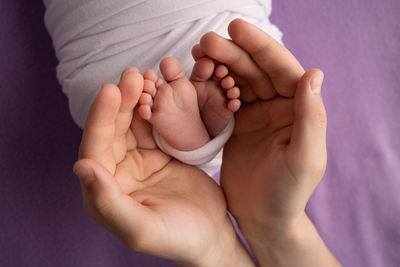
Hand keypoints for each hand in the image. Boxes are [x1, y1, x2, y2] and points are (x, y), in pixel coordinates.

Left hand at [72, 68, 252, 265]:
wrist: (212, 234)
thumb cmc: (177, 239)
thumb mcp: (141, 228)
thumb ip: (108, 202)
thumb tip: (81, 166)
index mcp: (104, 192)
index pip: (95, 150)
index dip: (100, 120)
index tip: (110, 90)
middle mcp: (117, 173)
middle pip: (114, 131)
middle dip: (120, 102)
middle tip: (132, 74)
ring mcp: (139, 161)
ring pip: (133, 124)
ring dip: (138, 100)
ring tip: (145, 76)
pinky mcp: (159, 153)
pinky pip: (155, 126)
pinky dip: (157, 108)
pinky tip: (160, 91)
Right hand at [194, 19, 339, 265]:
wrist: (263, 218)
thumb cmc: (288, 193)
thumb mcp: (305, 158)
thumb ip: (310, 117)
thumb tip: (314, 73)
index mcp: (298, 109)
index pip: (281, 69)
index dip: (260, 47)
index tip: (236, 29)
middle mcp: (278, 106)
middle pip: (255, 70)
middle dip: (232, 53)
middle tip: (205, 42)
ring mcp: (255, 113)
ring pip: (237, 80)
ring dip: (219, 65)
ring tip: (197, 54)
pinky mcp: (236, 124)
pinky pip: (223, 98)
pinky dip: (211, 85)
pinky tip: (197, 76)